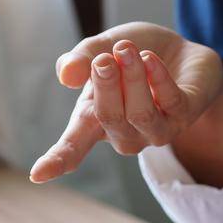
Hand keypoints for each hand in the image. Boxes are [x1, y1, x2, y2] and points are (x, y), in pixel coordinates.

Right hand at [31, 22, 222, 187]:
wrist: (181, 51)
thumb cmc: (133, 55)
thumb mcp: (101, 47)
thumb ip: (81, 59)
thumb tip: (65, 76)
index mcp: (95, 122)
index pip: (72, 147)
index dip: (55, 160)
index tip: (38, 175)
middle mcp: (125, 134)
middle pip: (109, 119)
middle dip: (105, 85)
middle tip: (104, 59)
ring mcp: (156, 131)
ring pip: (141, 115)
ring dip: (132, 79)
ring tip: (127, 48)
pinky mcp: (184, 116)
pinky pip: (170, 103)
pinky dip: (157, 78)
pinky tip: (149, 57)